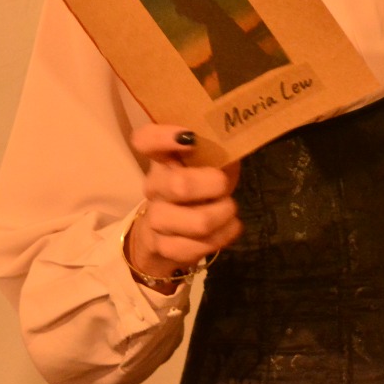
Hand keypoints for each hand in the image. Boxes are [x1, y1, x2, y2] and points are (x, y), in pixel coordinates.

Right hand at [126, 125, 242, 292]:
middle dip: (214, 186)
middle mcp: (154, 186)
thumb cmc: (199, 186)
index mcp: (162, 158)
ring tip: (230, 209)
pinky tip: (229, 227)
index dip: (162, 136)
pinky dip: (223, 236)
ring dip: (223, 215)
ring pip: (198, 223)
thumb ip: (218, 150)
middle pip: (180, 185)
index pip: (145, 140)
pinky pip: (198, 247)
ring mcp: (155, 219)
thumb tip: (238, 140)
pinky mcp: (163, 247)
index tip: (190, 138)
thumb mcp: (209, 162)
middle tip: (224, 186)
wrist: (171, 232)